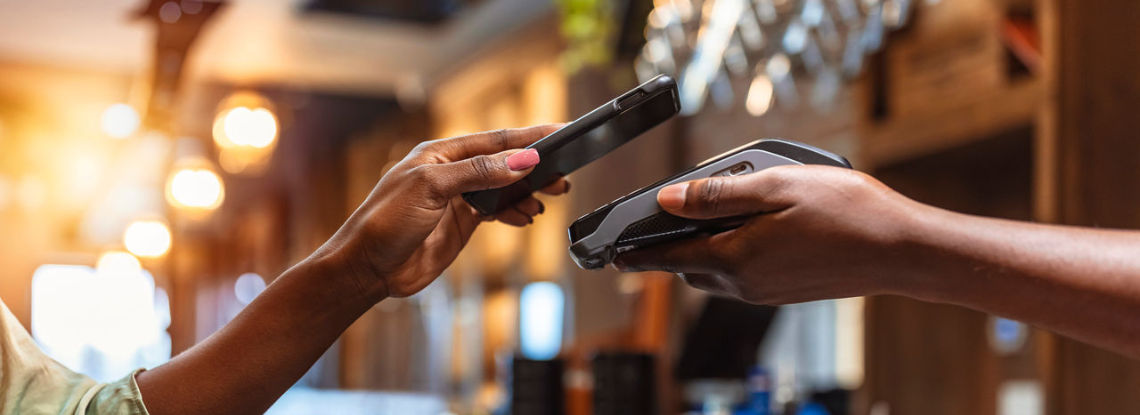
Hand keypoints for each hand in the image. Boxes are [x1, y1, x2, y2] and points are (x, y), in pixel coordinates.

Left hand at [313, 125, 569, 300]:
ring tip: (551, 196)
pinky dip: (514, 213)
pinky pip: (496, 212)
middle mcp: (451, 172)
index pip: (494, 140)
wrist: (366, 268)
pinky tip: (527, 216)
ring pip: (503, 189)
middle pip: (503, 163)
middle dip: (535, 168)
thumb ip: (478, 173)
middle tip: (564, 172)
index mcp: (440, 152)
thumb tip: (521, 161)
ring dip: (528, 192)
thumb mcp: (432, 189)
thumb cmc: (384, 222)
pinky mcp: (460, 224)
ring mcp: (456, 199)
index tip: (559, 133)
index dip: (528, 138)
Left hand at [613, 165, 923, 304]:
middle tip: (665, 222)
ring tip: (711, 220)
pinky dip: (732, 257)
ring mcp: (767, 292)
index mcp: (737, 258)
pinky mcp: (785, 292)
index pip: (670, 258)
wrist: (901, 251)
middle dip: (672, 249)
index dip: (638, 253)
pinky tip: (753, 232)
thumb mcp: (776, 187)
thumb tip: (669, 199)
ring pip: (716, 275)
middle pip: (690, 269)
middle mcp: (746, 284)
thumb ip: (717, 195)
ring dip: (704, 252)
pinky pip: (742, 278)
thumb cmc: (849, 214)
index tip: (612, 253)